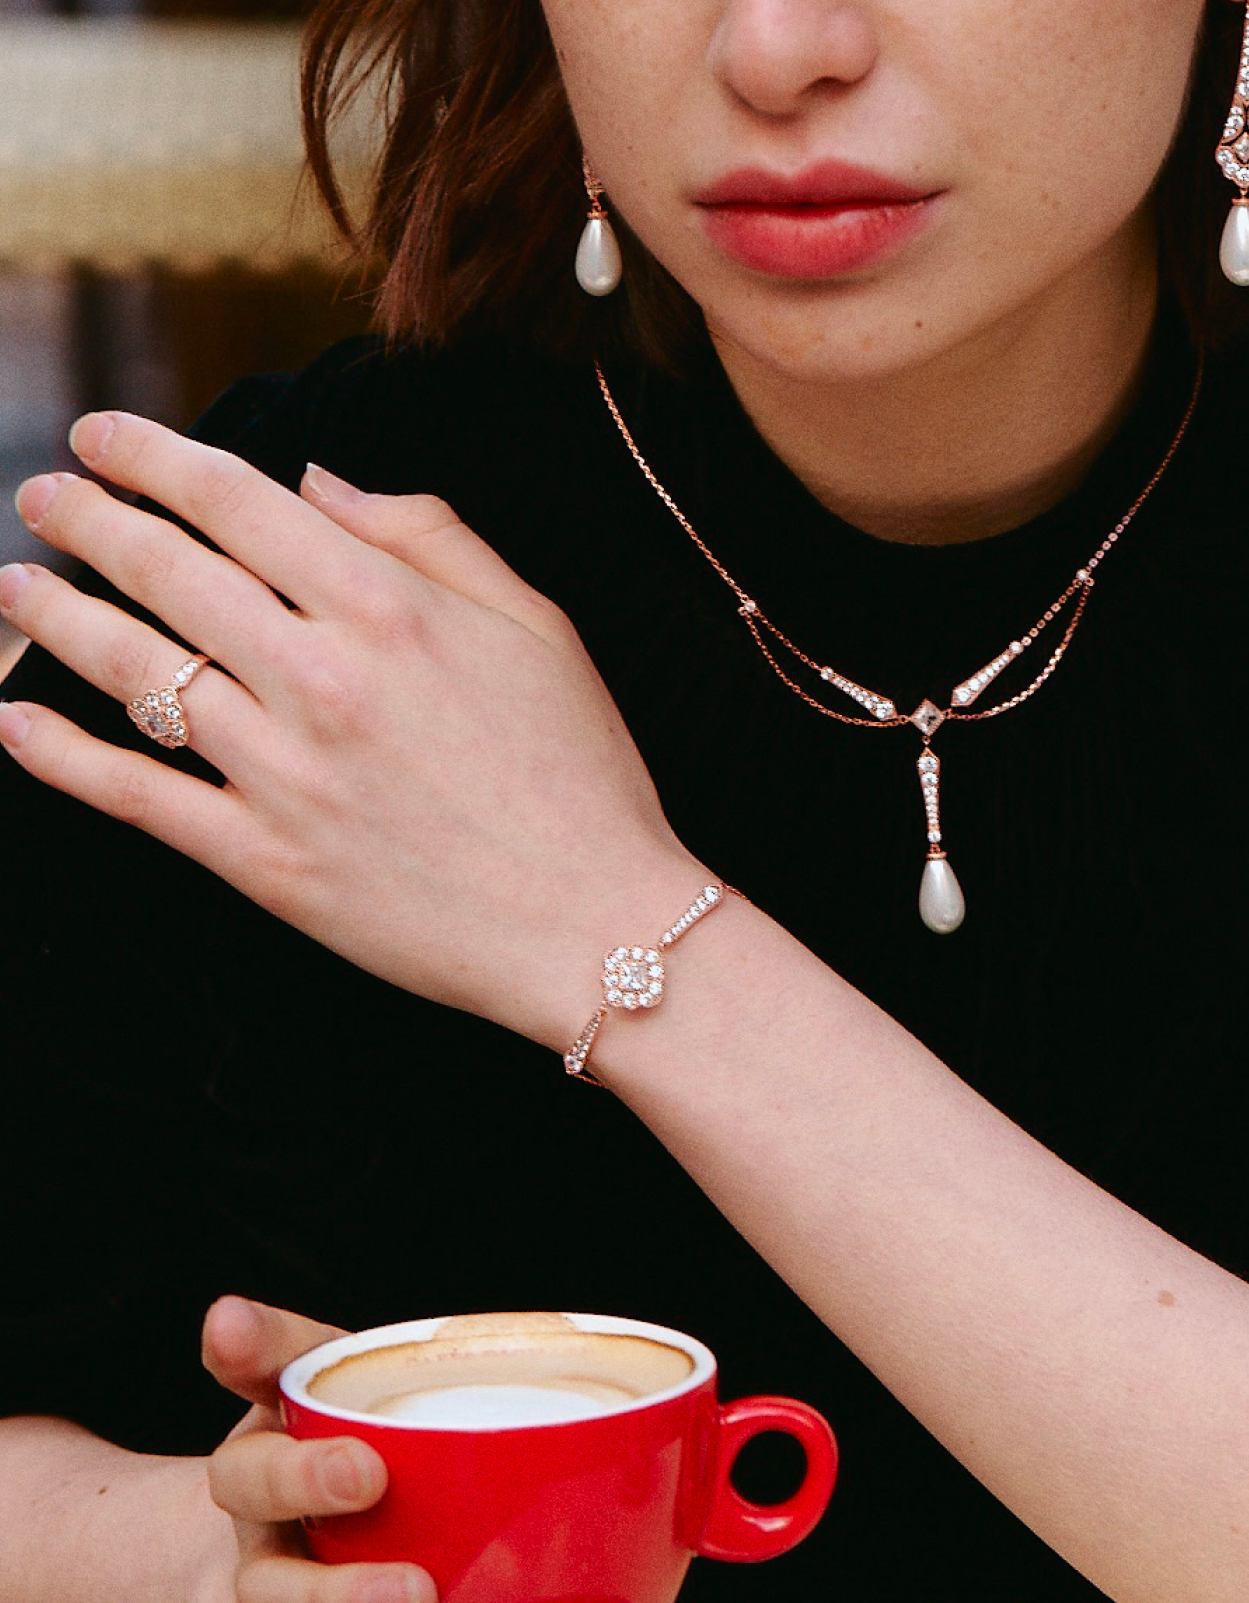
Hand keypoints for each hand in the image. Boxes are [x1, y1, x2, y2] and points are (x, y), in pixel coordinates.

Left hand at [0, 414, 708, 1048]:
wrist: (594, 922)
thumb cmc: (581, 771)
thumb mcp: (538, 626)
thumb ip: (431, 536)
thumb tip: (318, 481)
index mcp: (389, 608)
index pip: (237, 501)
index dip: (152, 457)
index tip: (103, 438)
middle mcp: (321, 677)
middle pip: (166, 571)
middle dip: (88, 520)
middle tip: (44, 497)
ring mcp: (284, 773)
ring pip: (133, 672)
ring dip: (54, 617)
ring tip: (14, 585)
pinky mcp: (265, 862)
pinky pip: (136, 796)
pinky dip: (60, 756)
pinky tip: (15, 721)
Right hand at [192, 1296, 446, 1602]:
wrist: (277, 1540)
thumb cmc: (312, 1439)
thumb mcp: (298, 1380)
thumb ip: (273, 1348)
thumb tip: (223, 1314)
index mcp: (258, 1477)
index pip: (256, 1475)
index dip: (304, 1475)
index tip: (367, 1466)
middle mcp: (266, 1558)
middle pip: (280, 1583)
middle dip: (341, 1587)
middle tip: (410, 1572)